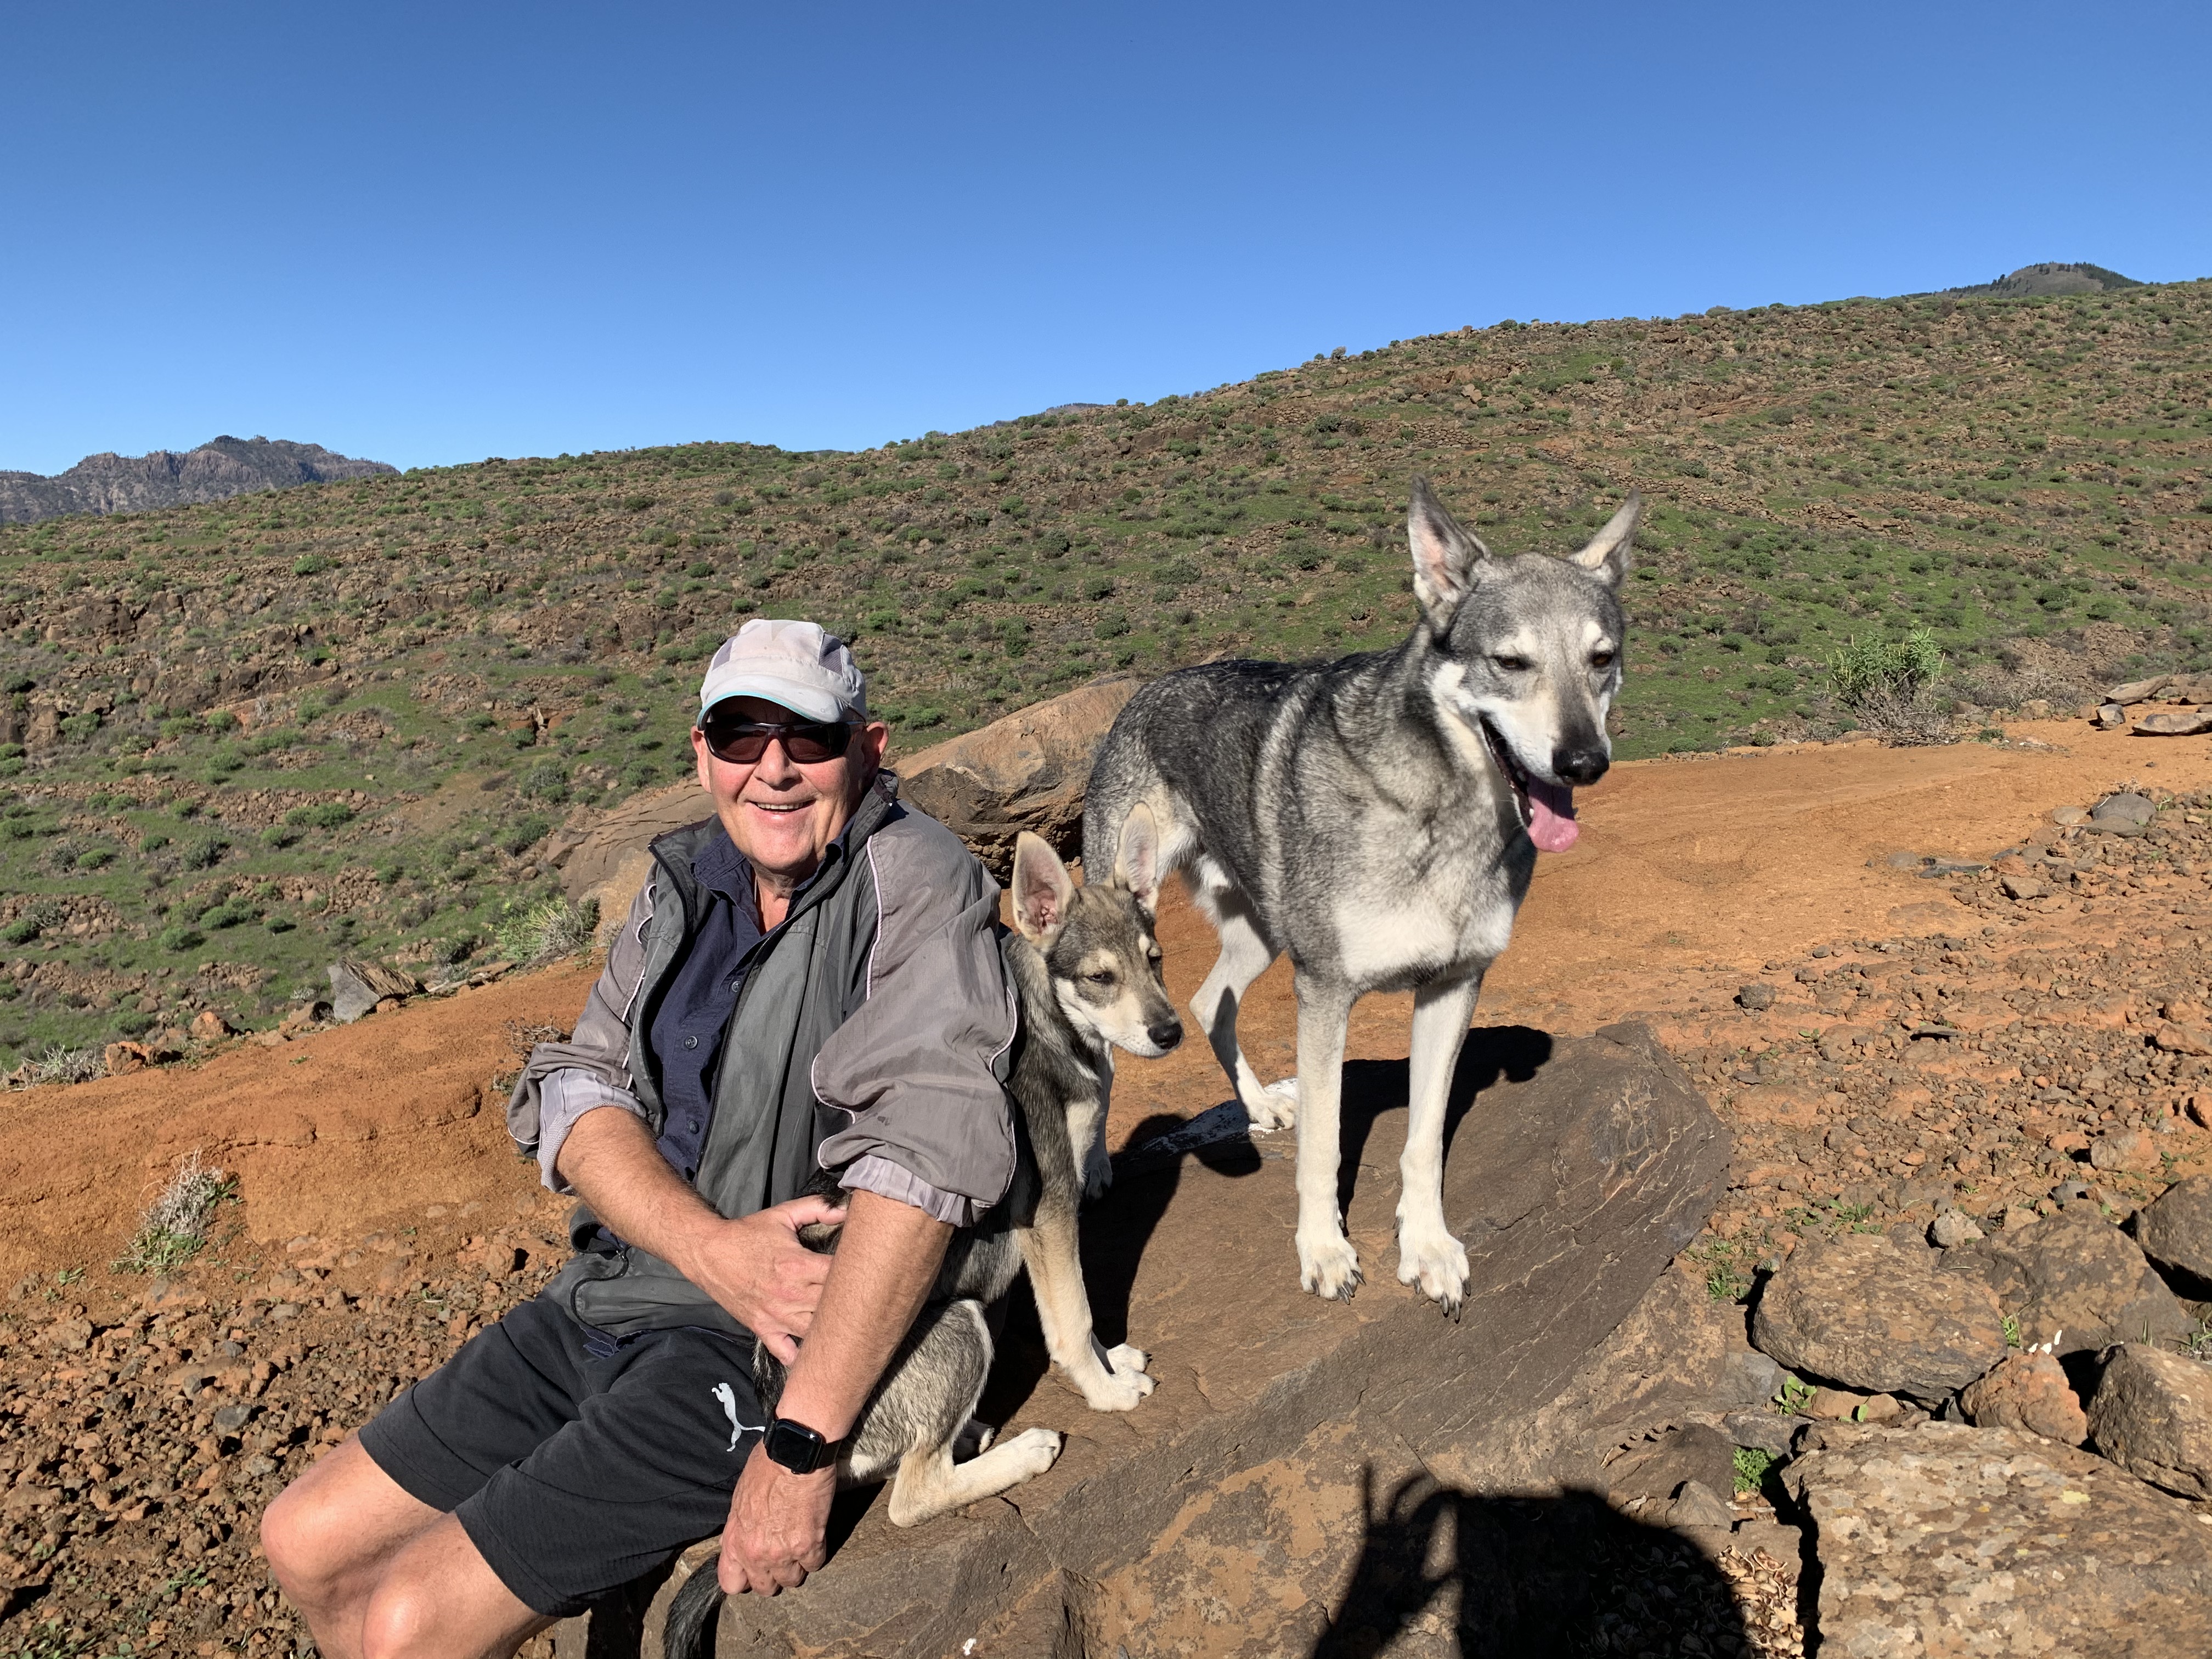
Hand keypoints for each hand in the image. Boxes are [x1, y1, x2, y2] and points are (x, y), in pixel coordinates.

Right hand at [677, 1195, 845, 1362]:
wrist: (709, 1253)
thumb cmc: (748, 1234)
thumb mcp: (783, 1215)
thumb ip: (817, 1208)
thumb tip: (848, 1208)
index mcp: (797, 1265)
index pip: (840, 1276)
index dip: (858, 1274)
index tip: (866, 1271)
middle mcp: (789, 1294)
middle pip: (833, 1307)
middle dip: (850, 1302)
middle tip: (861, 1297)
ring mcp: (776, 1316)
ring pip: (816, 1332)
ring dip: (831, 1328)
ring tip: (844, 1321)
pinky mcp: (763, 1329)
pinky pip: (787, 1353)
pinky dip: (801, 1355)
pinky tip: (814, 1346)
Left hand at [717, 1442, 834, 1594]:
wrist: (794, 1452)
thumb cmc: (766, 1465)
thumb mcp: (740, 1498)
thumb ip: (740, 1527)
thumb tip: (742, 1539)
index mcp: (734, 1541)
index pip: (730, 1583)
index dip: (744, 1578)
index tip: (753, 1569)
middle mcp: (755, 1553)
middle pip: (765, 1588)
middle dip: (773, 1575)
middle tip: (781, 1556)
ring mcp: (783, 1553)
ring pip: (792, 1581)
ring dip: (797, 1566)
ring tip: (800, 1545)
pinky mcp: (809, 1545)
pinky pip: (815, 1564)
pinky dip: (816, 1553)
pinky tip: (815, 1535)